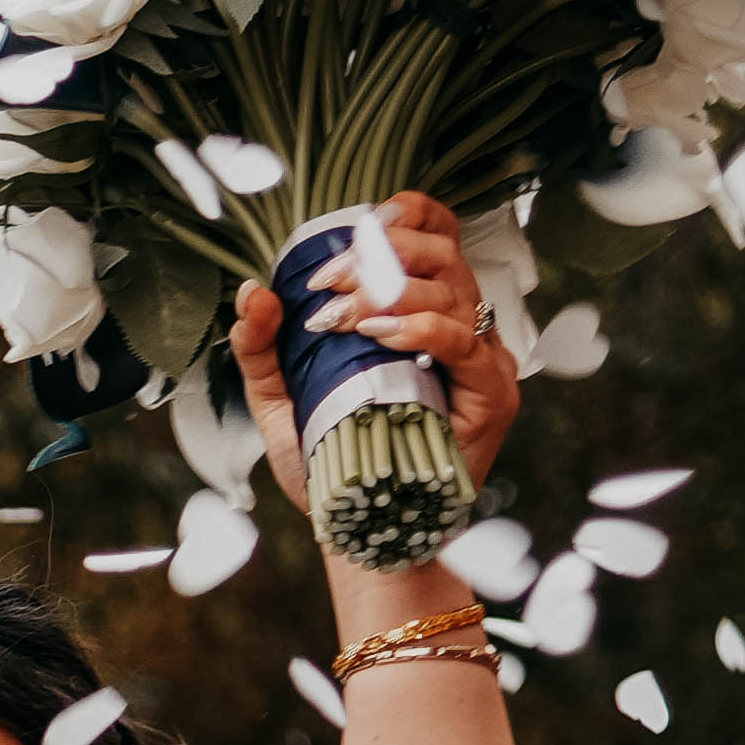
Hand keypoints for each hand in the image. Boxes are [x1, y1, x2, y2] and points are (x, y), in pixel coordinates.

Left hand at [229, 187, 522, 511]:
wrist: (355, 527)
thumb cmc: (329, 460)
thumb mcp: (279, 396)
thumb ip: (261, 345)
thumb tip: (252, 290)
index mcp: (421, 311)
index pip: (435, 236)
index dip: (406, 217)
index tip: (356, 230)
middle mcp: (459, 326)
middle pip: (441, 253)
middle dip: (379, 257)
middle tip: (327, 285)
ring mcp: (481, 358)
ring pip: (451, 290)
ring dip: (388, 292)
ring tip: (338, 317)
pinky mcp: (492, 394)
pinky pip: (465, 342)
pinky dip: (420, 328)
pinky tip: (378, 333)